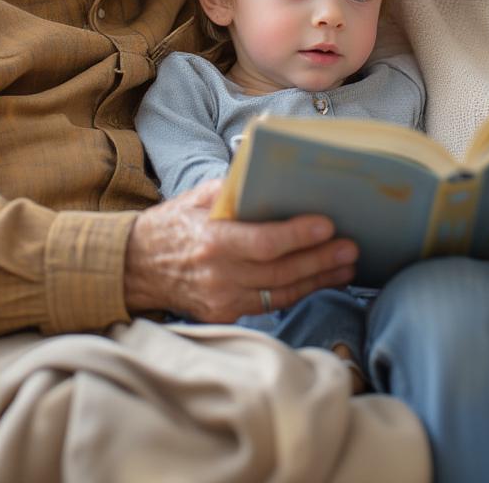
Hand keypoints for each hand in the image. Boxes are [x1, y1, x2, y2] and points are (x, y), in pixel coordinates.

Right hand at [124, 179, 357, 320]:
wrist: (137, 268)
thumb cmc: (173, 225)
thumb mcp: (197, 198)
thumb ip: (234, 189)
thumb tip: (272, 174)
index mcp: (211, 241)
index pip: (263, 242)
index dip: (298, 235)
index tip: (328, 225)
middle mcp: (218, 275)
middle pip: (280, 271)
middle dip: (320, 259)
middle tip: (351, 247)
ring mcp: (223, 300)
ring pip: (281, 292)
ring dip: (319, 279)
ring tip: (347, 266)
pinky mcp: (226, 315)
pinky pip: (270, 303)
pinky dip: (298, 291)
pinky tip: (321, 280)